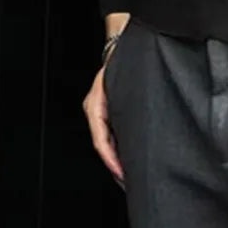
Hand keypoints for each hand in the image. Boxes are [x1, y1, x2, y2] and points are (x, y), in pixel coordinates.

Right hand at [82, 55, 124, 187]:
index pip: (101, 141)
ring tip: (130, 177)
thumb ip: (123, 106)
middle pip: (103, 146)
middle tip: (129, 183)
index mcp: (95, 106)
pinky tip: (129, 158)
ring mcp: (99, 111)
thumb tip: (133, 131)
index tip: (122, 174)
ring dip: (118, 159)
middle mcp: (95, 110)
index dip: (112, 160)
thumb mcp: (120, 82)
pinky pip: (111, 135)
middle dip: (115, 165)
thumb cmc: (123, 60)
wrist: (122, 45)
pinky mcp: (107, 112)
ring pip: (107, 142)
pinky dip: (118, 149)